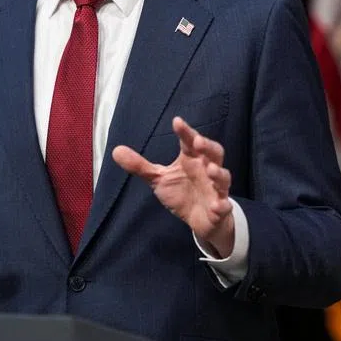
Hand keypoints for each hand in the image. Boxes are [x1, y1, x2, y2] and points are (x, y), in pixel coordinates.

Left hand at [111, 117, 234, 256]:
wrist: (200, 219)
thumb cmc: (181, 192)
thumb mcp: (159, 179)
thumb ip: (140, 166)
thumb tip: (115, 150)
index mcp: (192, 159)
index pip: (190, 141)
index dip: (185, 131)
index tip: (177, 121)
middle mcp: (207, 170)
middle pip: (215, 153)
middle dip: (208, 146)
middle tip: (198, 141)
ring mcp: (216, 189)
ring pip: (224, 178)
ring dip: (220, 174)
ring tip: (212, 170)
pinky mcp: (220, 208)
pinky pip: (224, 206)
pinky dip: (222, 205)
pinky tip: (218, 205)